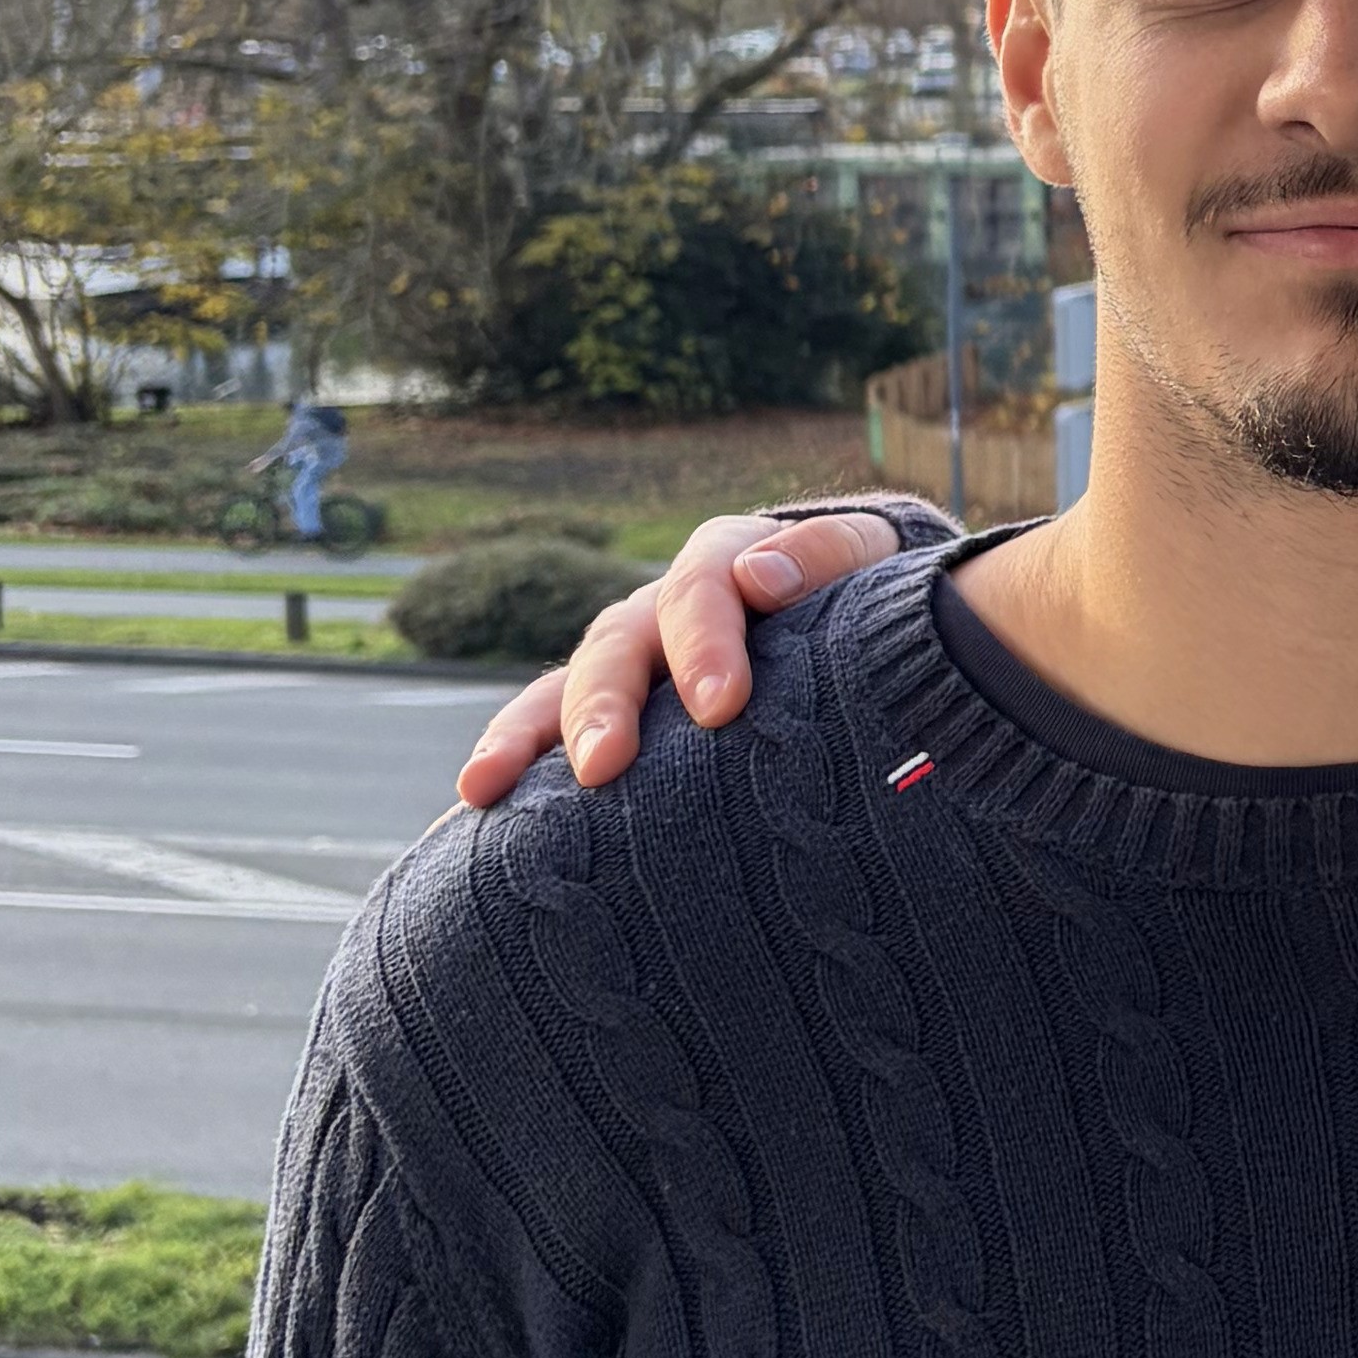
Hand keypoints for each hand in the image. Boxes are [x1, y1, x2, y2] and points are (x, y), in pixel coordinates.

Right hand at [451, 508, 905, 804]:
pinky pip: (548, 730)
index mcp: (732, 560)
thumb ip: (830, 558)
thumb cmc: (881, 611)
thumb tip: (760, 577)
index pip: (704, 584)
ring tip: (490, 784)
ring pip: (563, 683)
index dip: (705, 638)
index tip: (722, 705)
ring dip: (527, 732)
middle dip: (605, 702)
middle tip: (605, 766)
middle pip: (619, 639)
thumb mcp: (876, 567)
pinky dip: (513, 756)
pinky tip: (476, 800)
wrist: (878, 638)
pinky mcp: (617, 715)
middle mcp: (666, 606)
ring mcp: (634, 662)